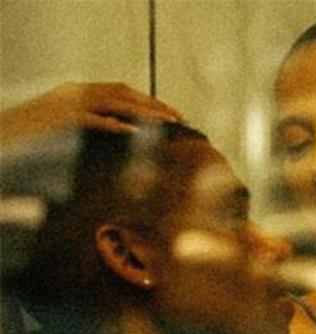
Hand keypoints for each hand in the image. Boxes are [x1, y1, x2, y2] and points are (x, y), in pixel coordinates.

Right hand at [0, 82, 181, 143]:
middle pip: (122, 92)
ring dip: (142, 111)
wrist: (1, 136)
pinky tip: (134, 132)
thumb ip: (90, 128)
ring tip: (166, 122)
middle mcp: (74, 92)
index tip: (168, 114)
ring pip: (114, 101)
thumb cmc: (32, 140)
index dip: (145, 101)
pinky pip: (92, 119)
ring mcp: (67, 103)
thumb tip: (118, 135)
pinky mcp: (60, 118)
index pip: (118, 91)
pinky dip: (114, 124)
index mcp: (77, 93)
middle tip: (177, 117)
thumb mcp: (66, 131)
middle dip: (151, 104)